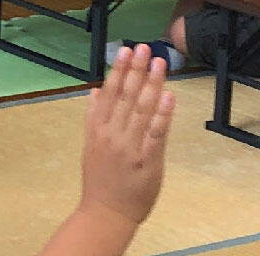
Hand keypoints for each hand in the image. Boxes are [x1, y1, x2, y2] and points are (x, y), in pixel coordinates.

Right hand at [76, 44, 173, 231]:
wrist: (105, 212)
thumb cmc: (100, 179)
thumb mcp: (90, 146)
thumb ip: (93, 118)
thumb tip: (94, 92)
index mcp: (97, 128)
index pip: (109, 93)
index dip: (119, 70)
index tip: (127, 50)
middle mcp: (112, 133)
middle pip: (125, 96)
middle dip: (136, 70)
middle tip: (145, 48)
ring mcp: (129, 147)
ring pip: (141, 110)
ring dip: (152, 84)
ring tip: (160, 64)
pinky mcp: (147, 161)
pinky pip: (156, 134)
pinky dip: (162, 115)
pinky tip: (169, 97)